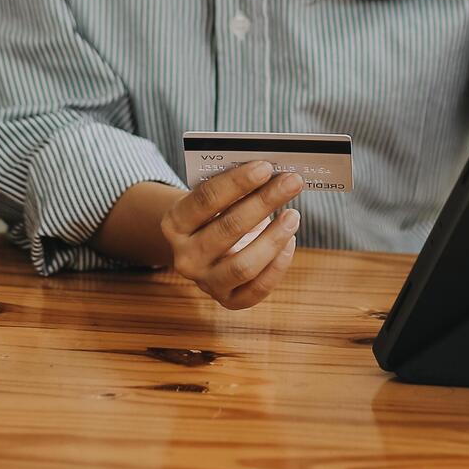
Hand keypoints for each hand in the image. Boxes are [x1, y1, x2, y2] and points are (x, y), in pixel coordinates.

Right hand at [159, 161, 303, 309]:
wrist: (202, 249)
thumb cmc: (216, 214)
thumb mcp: (215, 198)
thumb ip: (235, 186)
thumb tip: (274, 174)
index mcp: (175, 223)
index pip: (206, 199)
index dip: (238, 182)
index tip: (266, 167)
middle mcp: (186, 256)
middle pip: (228, 228)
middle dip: (264, 202)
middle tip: (292, 182)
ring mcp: (206, 282)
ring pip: (244, 265)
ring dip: (274, 238)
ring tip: (293, 215)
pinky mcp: (228, 300)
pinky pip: (257, 288)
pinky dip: (278, 264)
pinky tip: (289, 241)